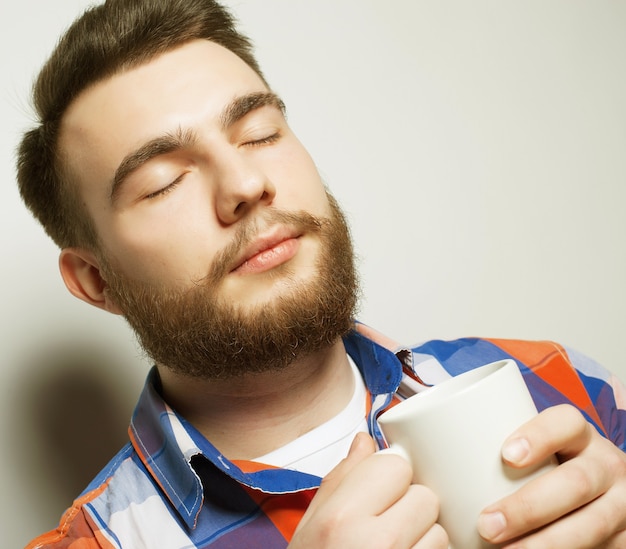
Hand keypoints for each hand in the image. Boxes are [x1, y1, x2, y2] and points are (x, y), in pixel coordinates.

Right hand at [288, 432, 447, 547]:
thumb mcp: (311, 526)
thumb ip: (341, 479)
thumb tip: (365, 441)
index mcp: (342, 519)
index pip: (394, 466)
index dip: (388, 477)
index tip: (379, 490)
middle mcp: (376, 544)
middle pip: (424, 496)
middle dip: (410, 506)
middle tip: (387, 525)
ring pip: (440, 531)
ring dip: (424, 537)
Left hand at [478, 404, 625, 547]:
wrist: (602, 500)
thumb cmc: (546, 470)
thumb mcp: (532, 451)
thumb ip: (489, 446)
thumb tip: (410, 448)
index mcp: (578, 435)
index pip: (565, 422)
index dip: (539, 435)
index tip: (505, 455)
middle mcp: (605, 465)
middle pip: (576, 482)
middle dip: (529, 507)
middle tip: (486, 526)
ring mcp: (620, 504)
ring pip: (590, 525)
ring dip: (543, 544)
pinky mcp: (623, 539)